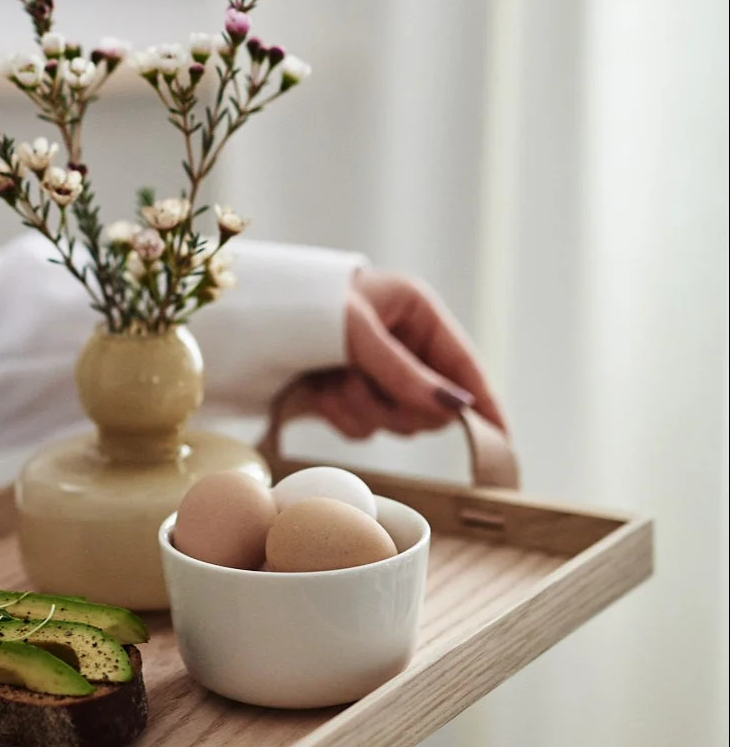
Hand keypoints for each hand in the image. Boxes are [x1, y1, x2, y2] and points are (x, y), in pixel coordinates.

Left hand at [300, 267, 505, 439]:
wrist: (246, 315)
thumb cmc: (304, 304)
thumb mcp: (358, 333)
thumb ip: (404, 372)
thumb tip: (454, 409)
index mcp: (416, 314)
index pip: (465, 366)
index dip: (484, 404)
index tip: (501, 442)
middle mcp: (403, 345)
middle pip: (431, 406)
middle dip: (396, 405)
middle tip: (363, 385)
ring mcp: (376, 373)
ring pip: (395, 422)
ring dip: (361, 408)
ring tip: (331, 379)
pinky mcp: (349, 394)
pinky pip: (364, 427)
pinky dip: (340, 415)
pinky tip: (317, 390)